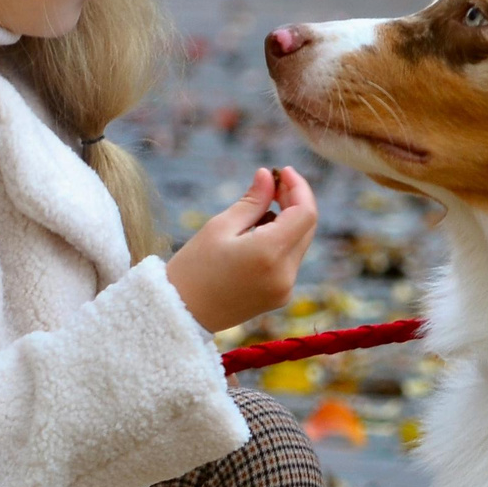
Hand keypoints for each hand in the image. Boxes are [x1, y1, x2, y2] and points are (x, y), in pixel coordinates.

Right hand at [165, 166, 317, 331]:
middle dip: (294, 201)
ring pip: (300, 243)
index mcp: (270, 253)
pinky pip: (290, 261)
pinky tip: (256, 236)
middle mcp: (285, 274)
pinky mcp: (280, 297)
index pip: (305, 213)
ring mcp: (285, 288)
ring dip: (288, 221)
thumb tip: (269, 175)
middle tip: (271, 183)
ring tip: (257, 211)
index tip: (282, 171)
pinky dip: (281, 242)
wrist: (180, 315)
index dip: (298, 187)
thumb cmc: (193, 268)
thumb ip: (252, 201)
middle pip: (307, 227)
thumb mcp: (219, 227)